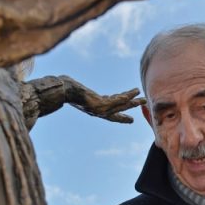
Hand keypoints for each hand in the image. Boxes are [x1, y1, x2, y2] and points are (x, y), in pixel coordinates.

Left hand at [21, 75, 143, 128]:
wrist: (61, 91)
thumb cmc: (65, 90)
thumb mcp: (74, 91)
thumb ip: (76, 92)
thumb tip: (69, 85)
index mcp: (94, 109)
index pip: (111, 113)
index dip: (121, 117)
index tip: (130, 119)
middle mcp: (98, 111)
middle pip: (119, 109)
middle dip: (131, 107)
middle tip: (144, 104)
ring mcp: (100, 108)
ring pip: (120, 104)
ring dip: (132, 101)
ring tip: (142, 98)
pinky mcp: (100, 104)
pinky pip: (116, 100)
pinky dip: (126, 96)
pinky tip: (133, 93)